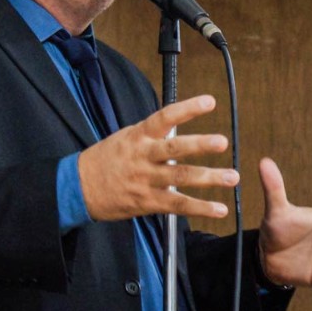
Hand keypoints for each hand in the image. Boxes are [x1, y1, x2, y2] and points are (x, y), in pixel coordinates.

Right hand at [78, 95, 238, 220]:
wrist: (79, 187)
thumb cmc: (105, 159)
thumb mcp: (124, 138)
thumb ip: (151, 135)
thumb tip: (178, 126)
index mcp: (138, 136)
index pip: (164, 118)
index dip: (187, 109)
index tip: (209, 102)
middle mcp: (143, 156)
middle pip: (175, 148)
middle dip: (200, 144)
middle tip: (223, 142)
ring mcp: (145, 180)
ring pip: (180, 177)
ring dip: (209, 177)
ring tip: (232, 177)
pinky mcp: (147, 202)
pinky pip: (177, 204)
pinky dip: (200, 208)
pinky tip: (218, 208)